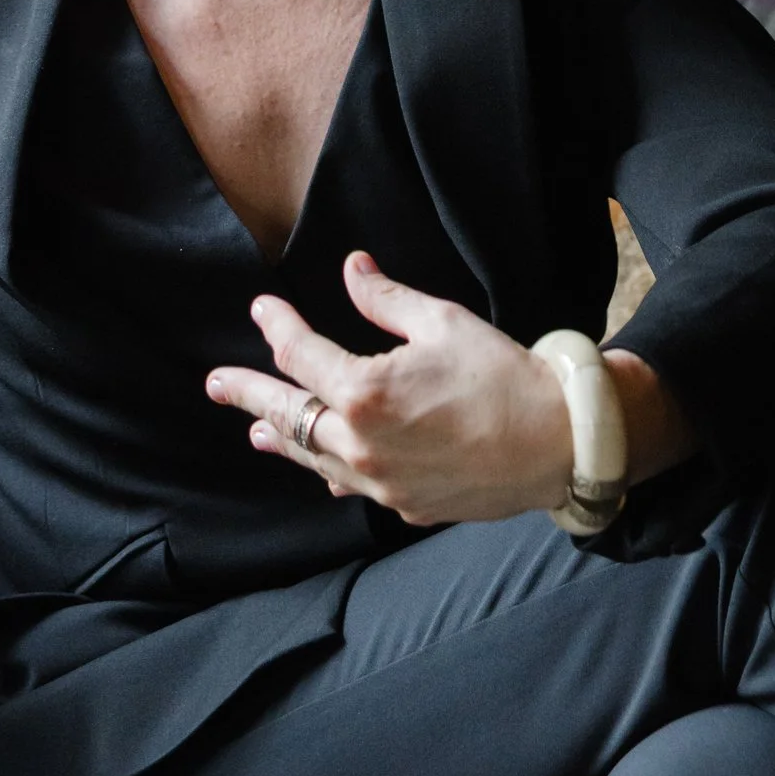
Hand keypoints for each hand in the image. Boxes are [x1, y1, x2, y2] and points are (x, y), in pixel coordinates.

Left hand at [207, 251, 575, 525]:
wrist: (558, 443)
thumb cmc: (503, 375)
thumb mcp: (442, 322)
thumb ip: (386, 300)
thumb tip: (353, 270)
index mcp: (364, 392)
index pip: (301, 355)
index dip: (278, 327)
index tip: (263, 309)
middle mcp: (361, 444)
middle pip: (289, 416)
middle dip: (249, 394)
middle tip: (216, 384)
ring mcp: (380, 482)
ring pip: (314, 459)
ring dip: (283, 438)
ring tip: (256, 429)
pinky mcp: (406, 505)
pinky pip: (352, 487)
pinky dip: (331, 471)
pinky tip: (324, 469)